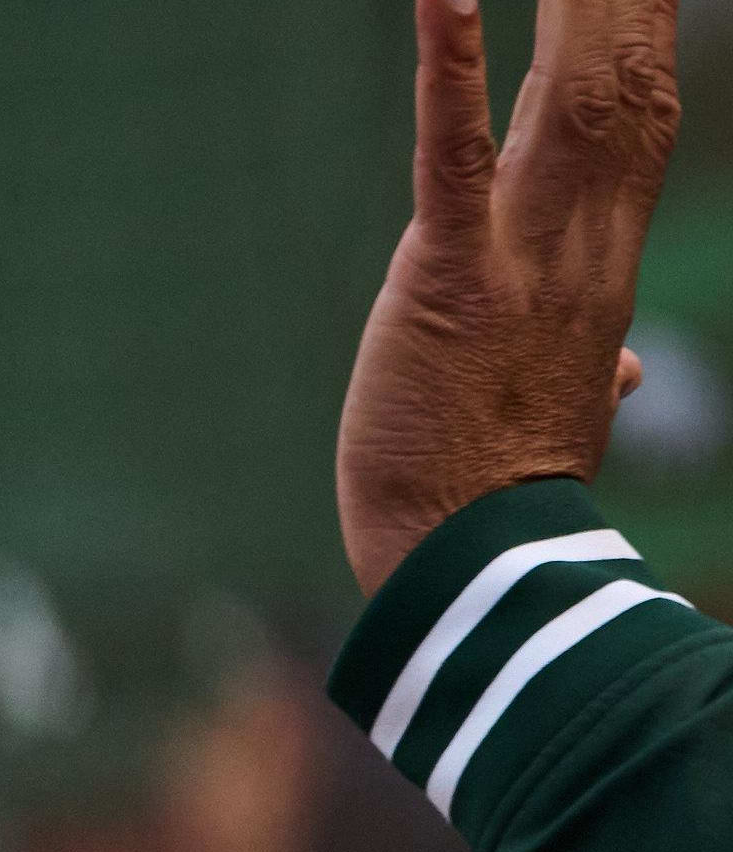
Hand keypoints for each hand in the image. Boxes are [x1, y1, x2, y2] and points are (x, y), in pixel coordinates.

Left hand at [340, 0, 682, 586]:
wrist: (475, 555)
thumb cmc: (504, 479)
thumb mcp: (565, 405)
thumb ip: (598, 363)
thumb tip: (629, 379)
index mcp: (601, 255)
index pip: (638, 113)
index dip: (645, 31)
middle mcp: (581, 236)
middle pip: (624, 82)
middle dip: (624, 1)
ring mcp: (521, 252)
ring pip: (561, 97)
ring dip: (570, 4)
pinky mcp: (449, 274)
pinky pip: (450, 155)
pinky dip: (447, 71)